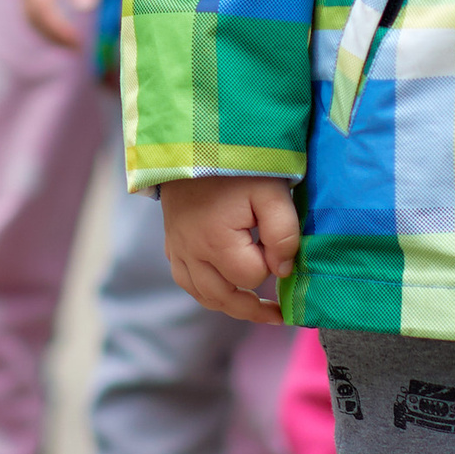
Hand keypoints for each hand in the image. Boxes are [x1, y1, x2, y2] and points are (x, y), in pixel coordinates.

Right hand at [158, 174, 300, 319]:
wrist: (194, 139)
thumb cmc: (237, 164)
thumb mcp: (272, 191)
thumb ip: (283, 232)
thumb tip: (283, 271)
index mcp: (216, 241)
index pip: (251, 276)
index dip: (270, 265)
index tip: (277, 246)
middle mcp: (191, 252)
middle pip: (224, 298)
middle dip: (253, 306)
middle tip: (279, 314)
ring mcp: (177, 250)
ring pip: (204, 295)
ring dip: (230, 305)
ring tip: (258, 309)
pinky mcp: (172, 244)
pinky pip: (187, 282)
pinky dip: (208, 292)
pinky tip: (226, 290)